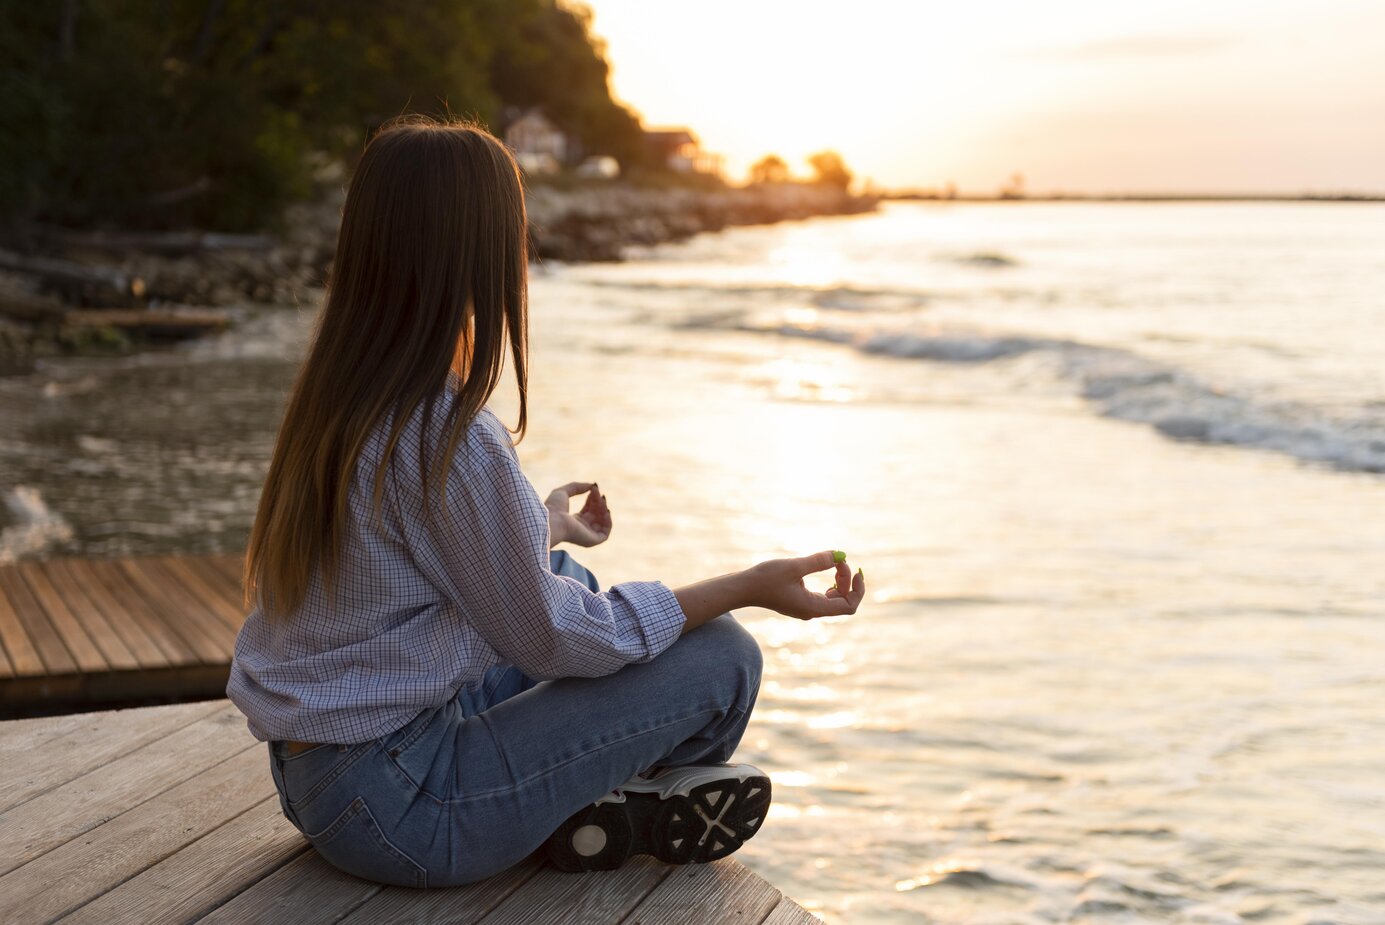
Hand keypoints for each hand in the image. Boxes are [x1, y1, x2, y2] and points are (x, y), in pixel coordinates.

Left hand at [544, 482, 611, 547]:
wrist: (553, 522)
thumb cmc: (553, 508)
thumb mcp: (563, 492)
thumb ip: (576, 487)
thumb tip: (591, 486)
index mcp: (572, 520)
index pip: (588, 509)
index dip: (593, 498)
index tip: (594, 487)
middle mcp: (580, 528)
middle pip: (596, 514)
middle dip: (598, 501)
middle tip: (597, 491)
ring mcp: (586, 536)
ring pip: (602, 522)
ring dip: (604, 509)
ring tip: (602, 499)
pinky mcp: (591, 541)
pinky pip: (605, 533)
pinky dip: (608, 522)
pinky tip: (606, 510)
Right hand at [746, 550, 864, 619]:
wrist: (743, 588)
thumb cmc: (766, 578)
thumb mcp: (794, 566)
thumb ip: (818, 561)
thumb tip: (839, 554)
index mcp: (813, 607)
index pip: (849, 606)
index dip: (858, 589)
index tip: (856, 570)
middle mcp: (812, 612)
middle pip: (843, 601)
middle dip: (847, 580)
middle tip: (839, 560)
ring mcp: (806, 608)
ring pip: (834, 598)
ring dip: (839, 581)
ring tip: (832, 562)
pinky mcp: (800, 603)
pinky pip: (824, 596)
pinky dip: (829, 583)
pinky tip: (823, 570)